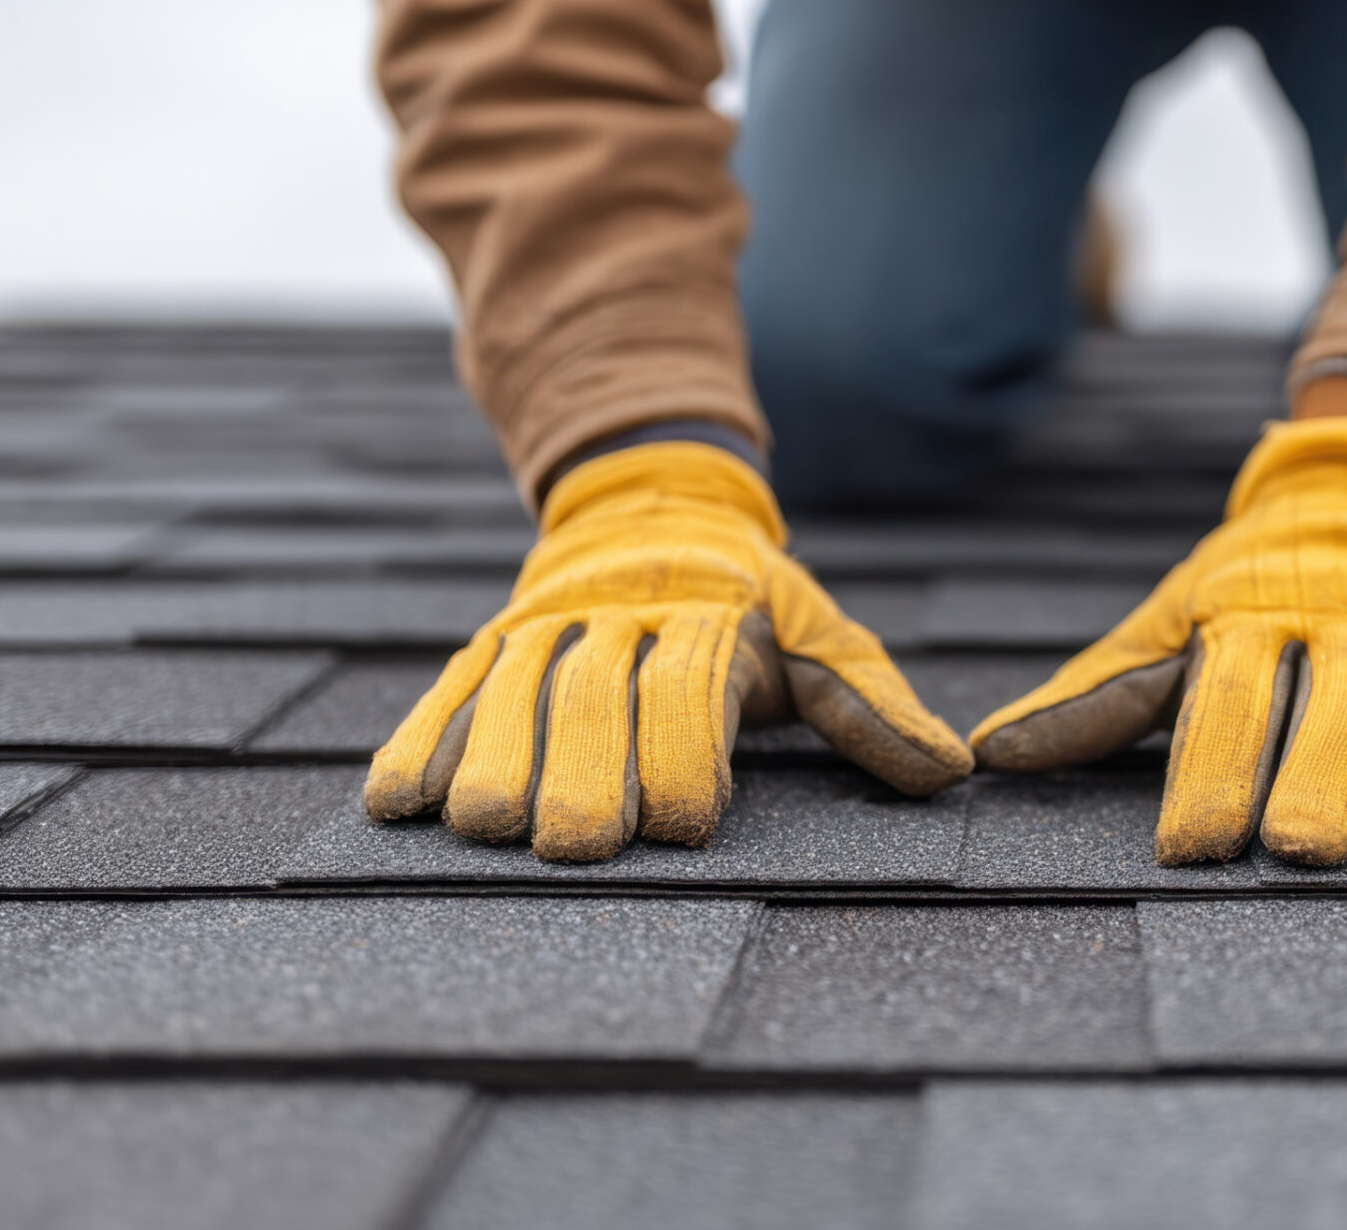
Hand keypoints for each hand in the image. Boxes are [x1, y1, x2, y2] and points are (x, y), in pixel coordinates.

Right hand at [364, 442, 970, 860]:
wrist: (656, 499)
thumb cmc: (753, 602)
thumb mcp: (820, 636)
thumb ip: (872, 708)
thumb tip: (951, 773)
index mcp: (707, 620)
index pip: (692, 688)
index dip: (686, 754)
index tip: (683, 826)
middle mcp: (617, 618)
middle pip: (593, 697)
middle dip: (585, 771)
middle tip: (577, 846)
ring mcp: (543, 628)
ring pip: (509, 694)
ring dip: (492, 761)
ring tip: (484, 829)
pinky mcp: (489, 642)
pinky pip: (446, 693)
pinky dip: (416, 745)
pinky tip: (395, 806)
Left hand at [970, 417, 1346, 867]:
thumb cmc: (1254, 580)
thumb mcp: (1175, 617)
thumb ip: (1098, 695)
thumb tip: (991, 754)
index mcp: (1254, 618)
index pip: (1229, 700)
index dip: (1210, 772)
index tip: (1192, 848)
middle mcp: (1342, 627)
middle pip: (1333, 709)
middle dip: (1317, 778)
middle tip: (1300, 848)